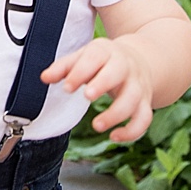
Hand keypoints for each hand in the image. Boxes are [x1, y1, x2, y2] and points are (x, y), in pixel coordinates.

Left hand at [41, 36, 155, 143]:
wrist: (142, 60)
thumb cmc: (105, 61)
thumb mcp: (85, 57)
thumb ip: (64, 67)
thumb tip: (45, 78)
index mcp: (107, 52)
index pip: (95, 57)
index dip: (81, 71)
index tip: (67, 87)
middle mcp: (126, 67)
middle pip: (118, 72)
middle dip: (103, 83)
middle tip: (87, 96)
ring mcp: (138, 86)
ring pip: (133, 99)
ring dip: (116, 114)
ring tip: (96, 125)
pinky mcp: (145, 103)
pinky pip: (144, 118)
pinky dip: (132, 131)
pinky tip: (114, 137)